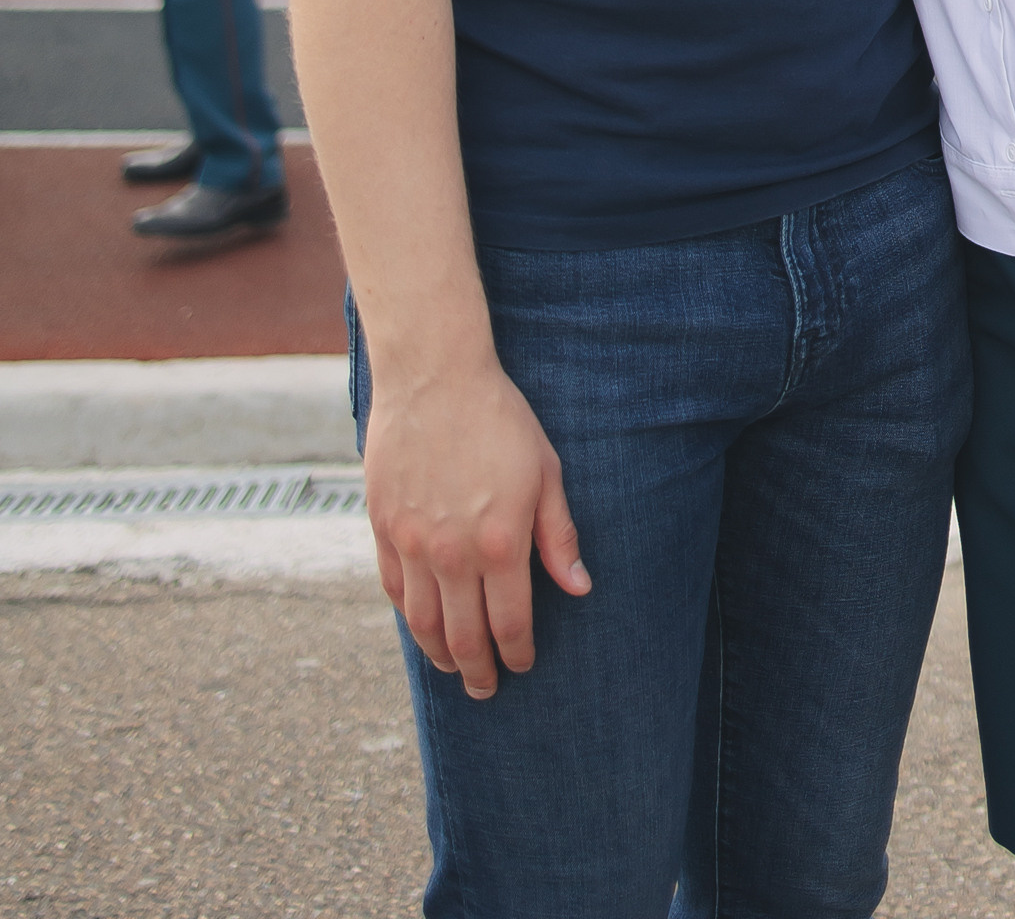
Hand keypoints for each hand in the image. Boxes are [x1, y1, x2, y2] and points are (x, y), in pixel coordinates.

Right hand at [363, 355, 590, 697]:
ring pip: (423, 623)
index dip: (518, 652)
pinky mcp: (383, 527)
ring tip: (453, 669)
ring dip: (439, 655)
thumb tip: (579, 588)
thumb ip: (558, 537)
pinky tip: (421, 625)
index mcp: (499, 543)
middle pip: (462, 637)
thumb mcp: (546, 472)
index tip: (522, 665)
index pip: (509, 623)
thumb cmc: (500, 419)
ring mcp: (411, 543)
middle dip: (478, 671)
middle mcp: (451, 554)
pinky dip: (407, 617)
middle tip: (487, 689)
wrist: (434, 376)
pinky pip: (392, 589)